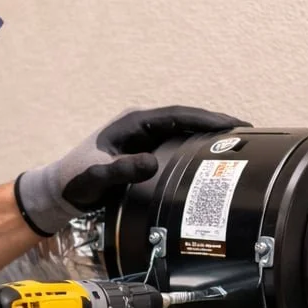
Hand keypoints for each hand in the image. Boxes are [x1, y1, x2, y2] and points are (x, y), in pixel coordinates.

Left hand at [15, 105, 249, 234]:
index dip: (207, 119)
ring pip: (184, 134)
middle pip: (187, 121)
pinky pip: (177, 148)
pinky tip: (211, 164)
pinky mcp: (144, 155)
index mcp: (132, 122)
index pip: (178, 115)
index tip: (233, 126)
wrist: (58, 192)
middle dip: (216, 126)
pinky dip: (196, 152)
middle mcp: (140, 126)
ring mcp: (143, 140)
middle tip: (249, 135)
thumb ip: (121, 171)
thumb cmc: (74, 182)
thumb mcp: (97, 177)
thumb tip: (152, 163)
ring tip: (238, 147)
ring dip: (208, 138)